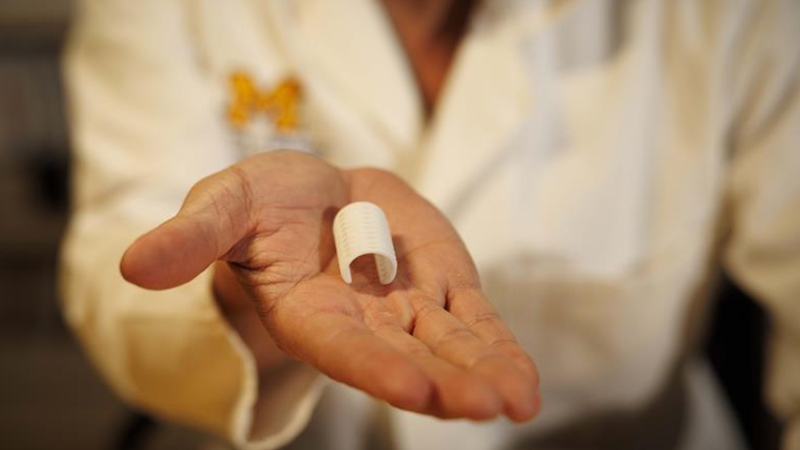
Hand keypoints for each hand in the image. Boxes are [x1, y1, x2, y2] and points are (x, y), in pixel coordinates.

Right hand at [121, 151, 539, 420]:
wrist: (313, 193)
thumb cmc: (262, 204)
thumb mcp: (223, 205)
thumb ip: (190, 237)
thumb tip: (133, 265)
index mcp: (307, 311)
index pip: (342, 347)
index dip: (377, 366)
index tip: (417, 390)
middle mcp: (361, 322)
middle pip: (407, 357)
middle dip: (446, 382)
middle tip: (487, 406)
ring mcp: (406, 308)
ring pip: (449, 346)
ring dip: (483, 371)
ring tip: (518, 400)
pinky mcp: (440, 286)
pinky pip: (473, 321)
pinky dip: (498, 347)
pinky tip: (523, 379)